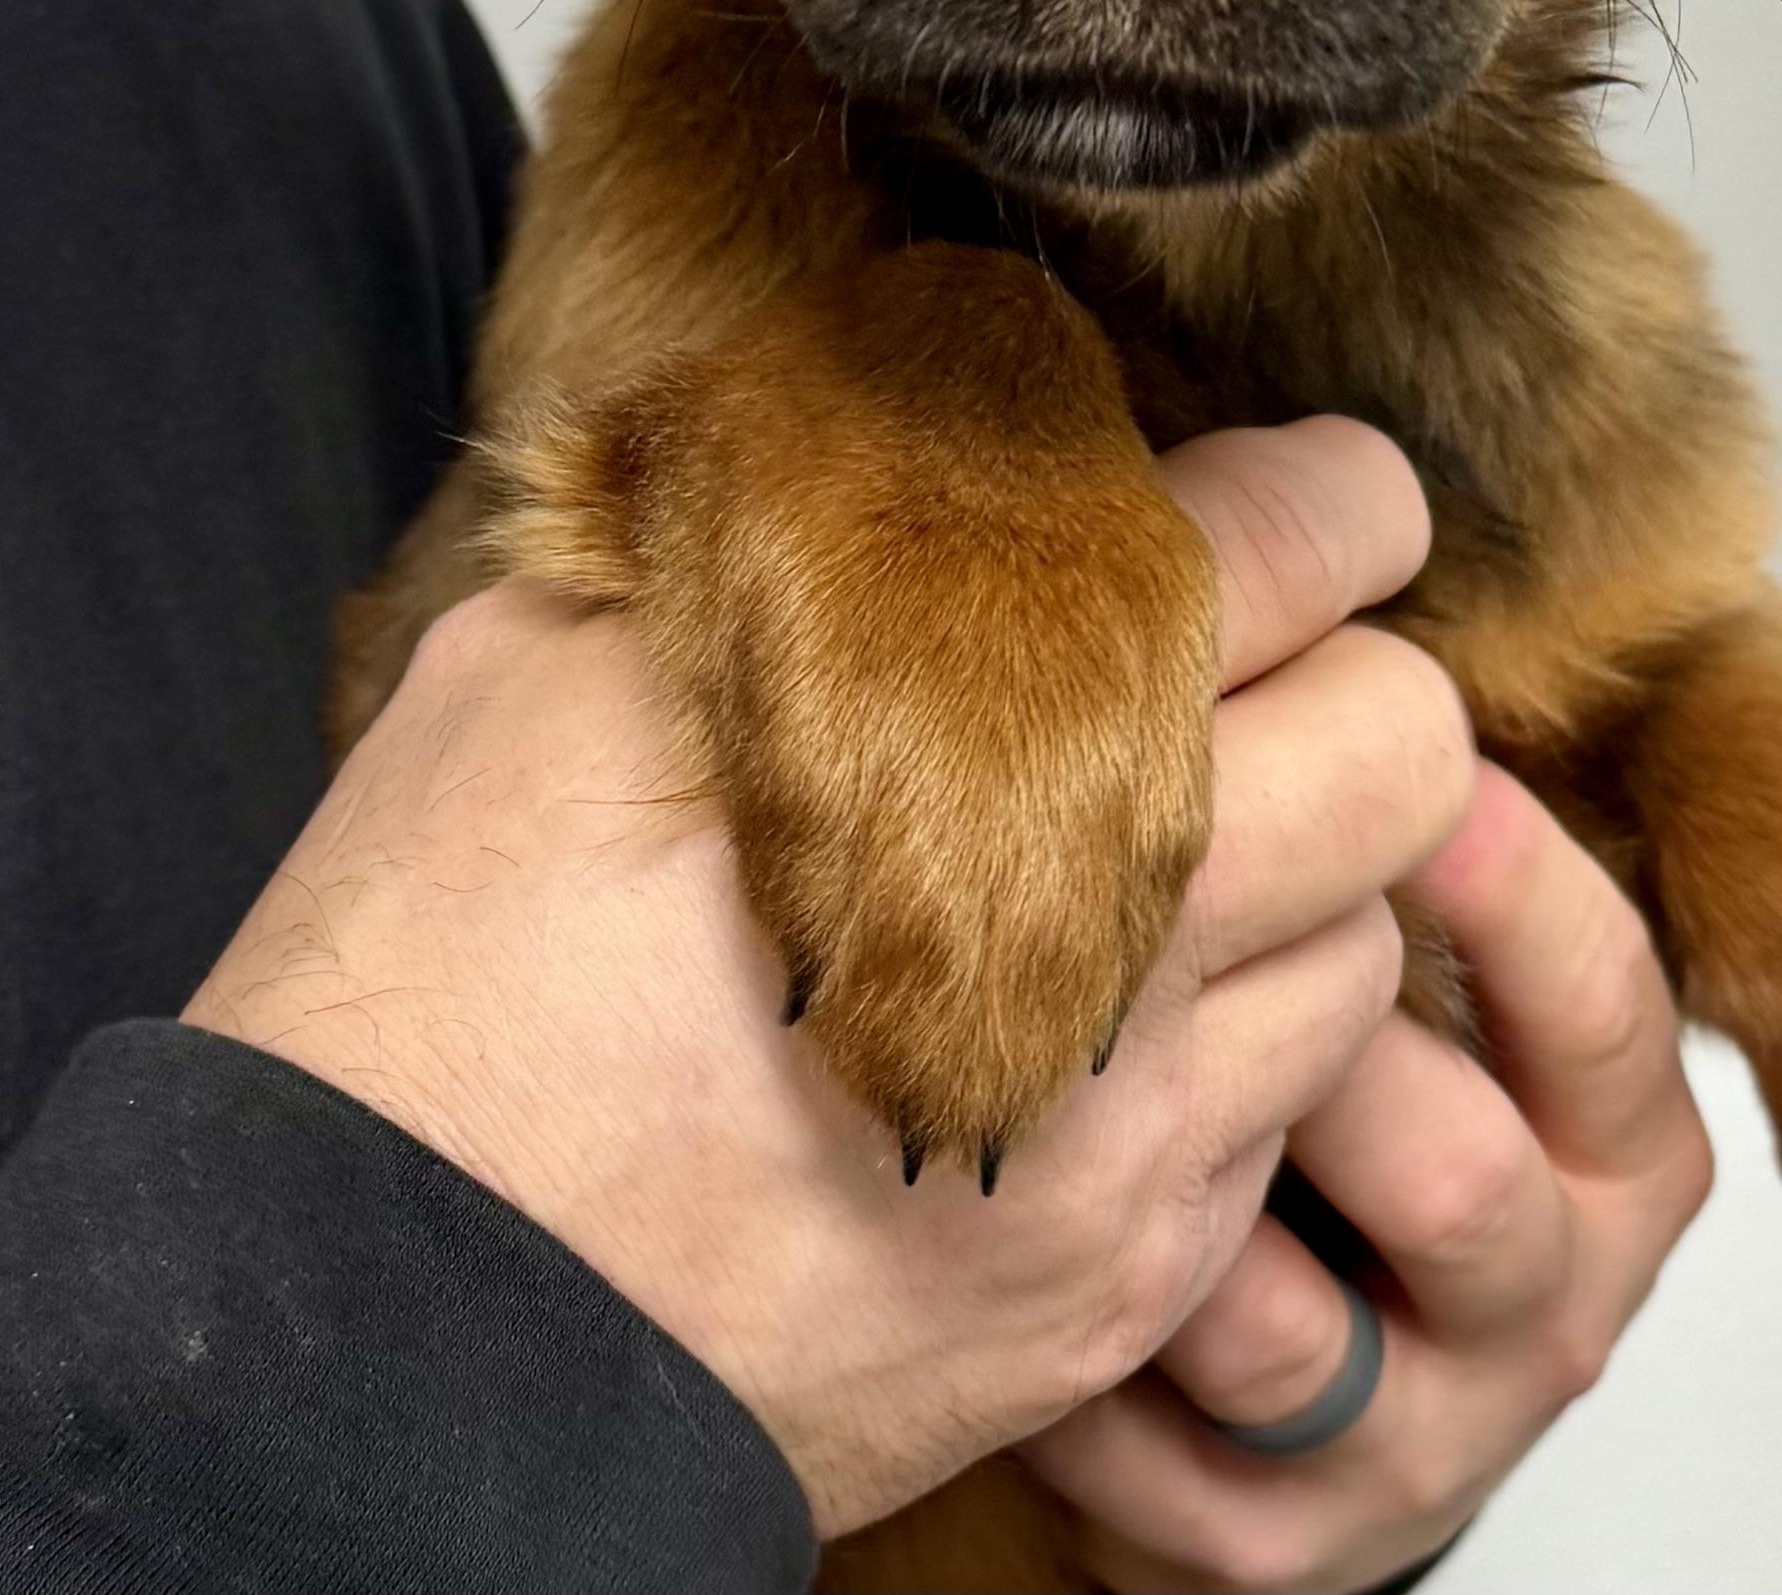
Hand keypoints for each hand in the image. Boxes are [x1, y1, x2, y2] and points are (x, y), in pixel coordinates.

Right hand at [184, 417, 1469, 1537]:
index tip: (1281, 499)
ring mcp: (1125, 1141)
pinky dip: (1230, 1052)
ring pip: (1371, 944)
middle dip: (1352, 676)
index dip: (1316, 490)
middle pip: (1408, 742)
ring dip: (1303, 879)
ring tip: (1155, 865)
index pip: (1295, 539)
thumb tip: (859, 430)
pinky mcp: (1111, 1291)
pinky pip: (1282, 1126)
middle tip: (1242, 676)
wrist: (372, 1351)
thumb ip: (755, 533)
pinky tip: (1089, 1029)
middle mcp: (1094, 944)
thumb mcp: (542, 669)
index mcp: (962, 733)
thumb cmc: (427, 988)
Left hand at [1020, 763, 1713, 1592]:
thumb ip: (1414, 812)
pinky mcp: (1281, 1542)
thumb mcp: (1439, 952)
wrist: (1296, 1362)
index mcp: (1615, 1132)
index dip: (1500, 876)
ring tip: (1066, 1102)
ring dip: (1165, 1210)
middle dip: (1305, 1046)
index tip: (1396, 765)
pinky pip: (1163, 1452)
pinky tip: (1019, 1253)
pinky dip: (1078, 1357)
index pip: (1607, 996)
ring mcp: (1421, 1434)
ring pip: (1292, 1331)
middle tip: (1177, 932)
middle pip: (1457, 1176)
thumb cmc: (1356, 1077)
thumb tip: (1325, 554)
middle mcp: (1549, 1291)